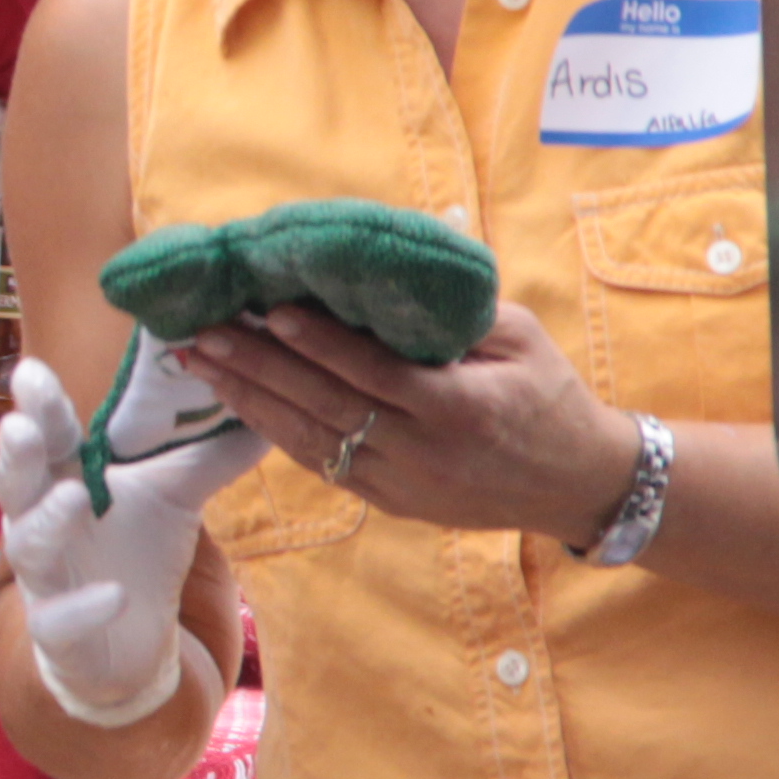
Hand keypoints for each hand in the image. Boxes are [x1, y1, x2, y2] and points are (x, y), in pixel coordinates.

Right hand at [0, 353, 264, 724]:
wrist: (129, 646)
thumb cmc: (138, 556)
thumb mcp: (174, 499)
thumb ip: (208, 456)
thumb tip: (261, 411)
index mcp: (64, 481)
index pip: (48, 437)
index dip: (38, 406)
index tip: (31, 370)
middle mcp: (42, 524)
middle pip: (16, 483)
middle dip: (16, 454)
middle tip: (20, 424)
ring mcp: (46, 579)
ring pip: (28, 547)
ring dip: (46, 522)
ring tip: (74, 497)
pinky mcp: (60, 632)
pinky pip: (59, 620)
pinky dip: (84, 607)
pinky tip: (116, 597)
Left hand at [180, 301, 638, 547]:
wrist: (576, 483)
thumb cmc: (550, 396)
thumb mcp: (523, 340)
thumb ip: (457, 316)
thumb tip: (386, 276)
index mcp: (461, 409)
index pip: (374, 374)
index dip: (320, 345)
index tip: (270, 312)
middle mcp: (423, 453)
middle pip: (326, 407)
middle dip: (259, 369)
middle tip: (204, 335)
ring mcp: (400, 484)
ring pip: (311, 441)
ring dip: (251, 401)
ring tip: (201, 365)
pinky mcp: (387, 501)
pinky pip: (321, 463)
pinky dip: (276, 431)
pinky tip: (240, 400)